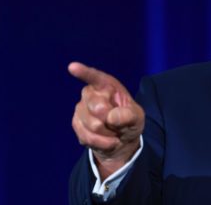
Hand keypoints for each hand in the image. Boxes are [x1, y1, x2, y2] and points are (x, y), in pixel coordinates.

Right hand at [68, 62, 144, 179]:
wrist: (121, 140)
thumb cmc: (129, 121)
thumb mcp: (137, 117)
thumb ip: (129, 115)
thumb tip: (112, 117)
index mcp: (107, 85)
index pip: (95, 77)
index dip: (84, 72)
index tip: (73, 67)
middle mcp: (91, 94)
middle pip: (97, 107)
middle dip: (111, 120)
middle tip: (118, 123)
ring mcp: (80, 109)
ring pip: (93, 125)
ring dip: (108, 133)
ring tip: (114, 132)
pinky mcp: (76, 124)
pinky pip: (88, 137)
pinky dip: (102, 143)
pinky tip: (108, 140)